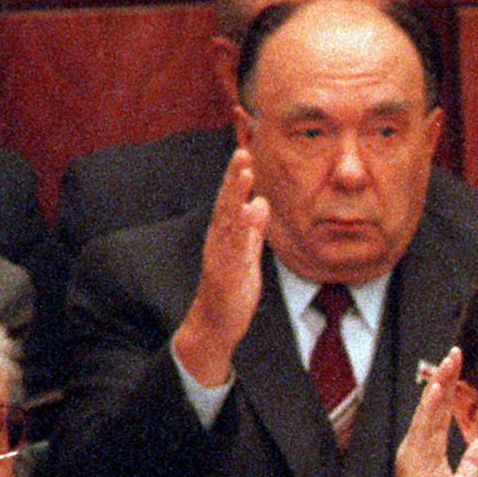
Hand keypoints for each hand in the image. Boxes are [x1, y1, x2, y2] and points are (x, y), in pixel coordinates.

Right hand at [171, 147, 269, 387]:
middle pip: (226, 204)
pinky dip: (240, 229)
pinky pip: (233, 248)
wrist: (217, 325)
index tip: (245, 153)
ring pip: (227, 220)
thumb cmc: (232, 290)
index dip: (237, 178)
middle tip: (241, 152)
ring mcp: (220, 256)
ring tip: (245, 173)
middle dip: (234, 178)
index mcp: (224, 236)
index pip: (230, 202)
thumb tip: (260, 204)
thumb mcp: (247, 255)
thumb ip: (253, 231)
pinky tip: (247, 213)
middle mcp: (218, 241)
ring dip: (235, 195)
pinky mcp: (225, 274)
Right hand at [343, 348, 477, 476]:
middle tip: (455, 351)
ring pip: (427, 411)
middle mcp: (418, 446)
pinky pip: (422, 429)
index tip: (457, 365)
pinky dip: (429, 408)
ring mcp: (413, 452)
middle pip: (433, 405)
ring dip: (438, 386)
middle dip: (444, 378)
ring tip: (448, 361)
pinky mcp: (412, 461)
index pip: (440, 413)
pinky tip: (437, 390)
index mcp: (428, 450)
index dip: (449, 389)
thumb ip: (471, 463)